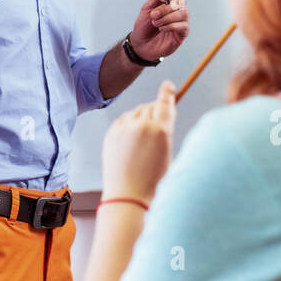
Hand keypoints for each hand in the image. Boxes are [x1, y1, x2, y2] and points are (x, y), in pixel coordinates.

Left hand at [102, 80, 176, 202]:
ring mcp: (124, 128)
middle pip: (151, 106)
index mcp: (161, 130)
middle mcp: (142, 125)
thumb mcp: (167, 153)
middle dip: (155, 112)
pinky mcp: (111, 133)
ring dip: (142, 118)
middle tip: (156, 125)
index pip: (165, 103)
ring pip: (136, 112)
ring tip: (143, 140)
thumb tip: (160, 114)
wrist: (128, 195)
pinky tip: (131, 140)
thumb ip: (164, 131)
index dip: (167, 92)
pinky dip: (128, 125)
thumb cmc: (152, 179)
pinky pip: (123, 120)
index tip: (168, 85)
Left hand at [129, 0, 189, 60]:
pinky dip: (171, 26)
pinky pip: (183, 26)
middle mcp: (178, 9)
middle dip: (166, 8)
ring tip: (156, 23)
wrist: (140, 44)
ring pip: (183, 13)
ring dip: (167, 17)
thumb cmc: (143, 26)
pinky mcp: (183, 33)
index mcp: (170, 1)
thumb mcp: (147, 8)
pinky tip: (162, 29)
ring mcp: (182, 21)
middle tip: (154, 14)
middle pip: (181, 1)